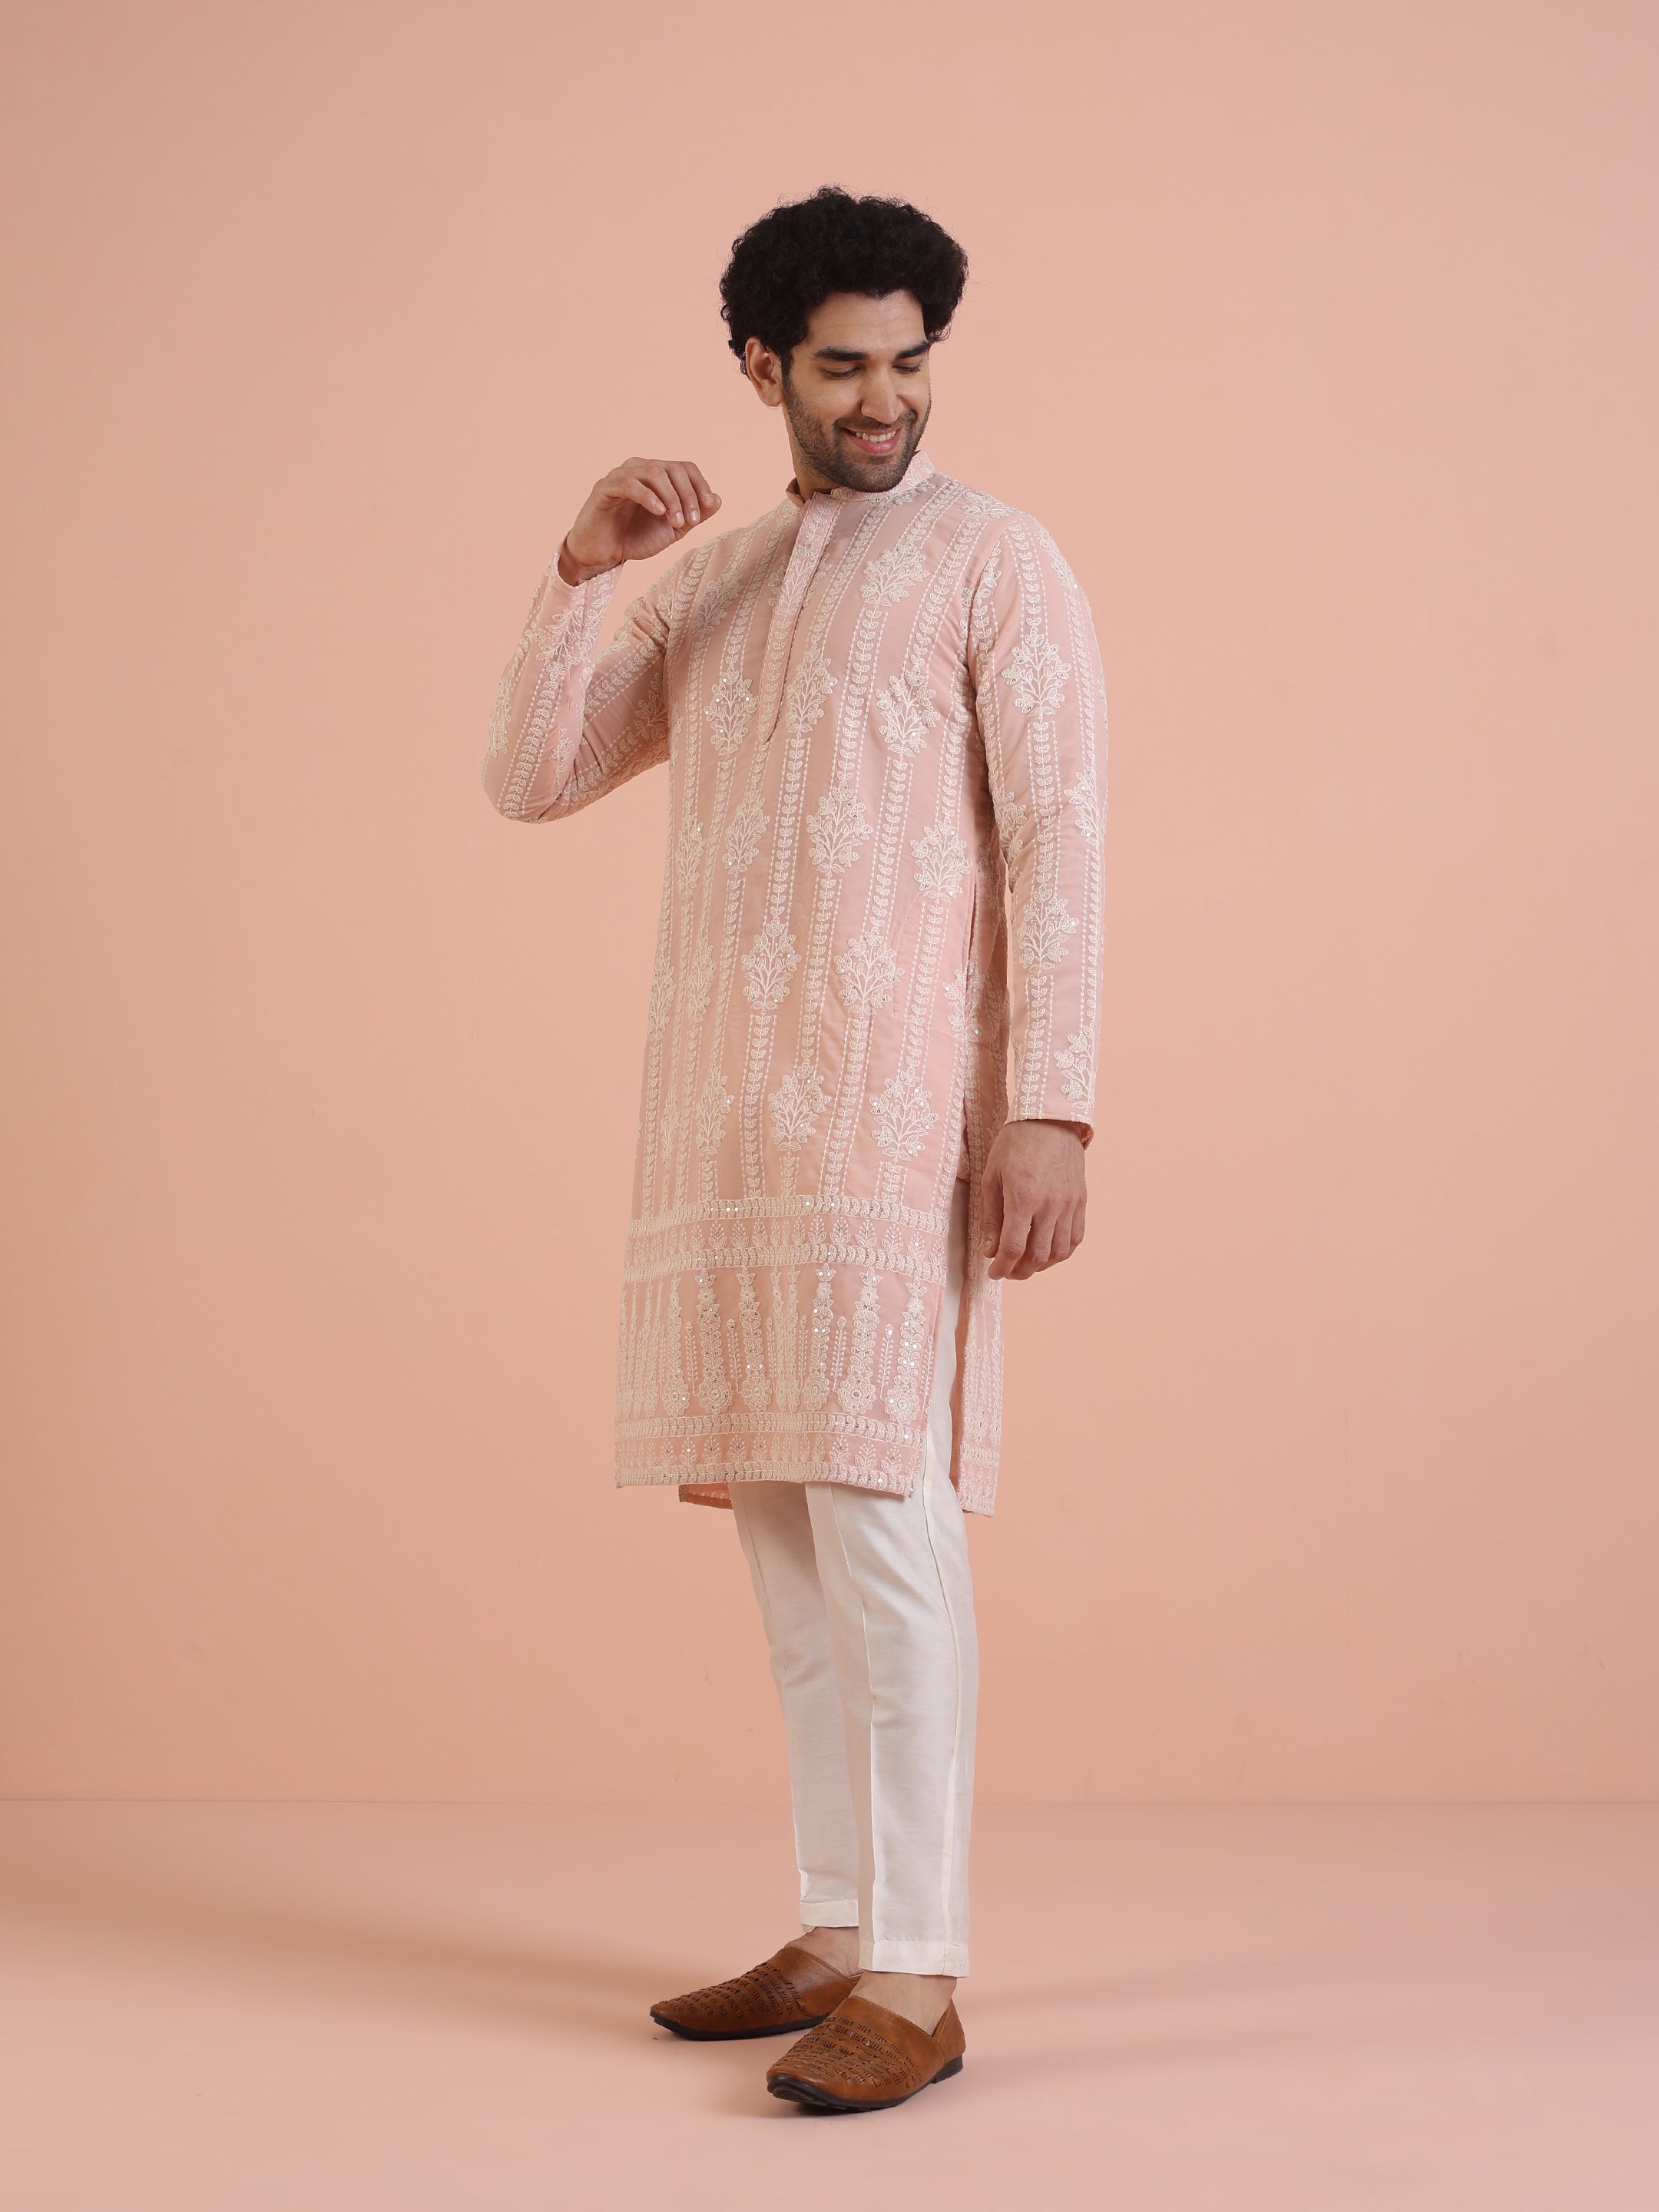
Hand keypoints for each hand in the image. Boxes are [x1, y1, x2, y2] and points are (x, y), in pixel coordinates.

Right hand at [558, 457, 720, 583]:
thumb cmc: (635, 538)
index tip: (707, 509)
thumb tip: (718, 499)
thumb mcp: (673, 530)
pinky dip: (648, 496)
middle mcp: (639, 469)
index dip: (700, 486)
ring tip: (676, 522)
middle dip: (687, 495)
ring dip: (671, 497)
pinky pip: (629, 483)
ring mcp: (621, 476)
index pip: (685, 468)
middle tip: (691, 521)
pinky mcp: (604, 487)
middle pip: (673, 468)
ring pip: (654, 472)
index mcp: (657, 476)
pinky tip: (659, 513)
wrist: (603, 554)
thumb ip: (695, 516)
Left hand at [981, 1119, 1087, 1280]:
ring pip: (1059, 1252)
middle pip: (1038, 1256)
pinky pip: (1075, 1238)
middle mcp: (1050, 1205)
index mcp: (1024, 1198)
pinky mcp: (1080, 1201)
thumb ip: (990, 1216)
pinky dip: (1061, 1252)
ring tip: (1026, 1263)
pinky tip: (1047, 1251)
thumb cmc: (1015, 1143)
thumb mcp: (992, 1176)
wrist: (1050, 1119)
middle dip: (1020, 1271)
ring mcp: (1069, 1204)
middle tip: (1008, 1271)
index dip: (1002, 1267)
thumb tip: (990, 1249)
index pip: (1014, 1247)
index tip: (994, 1273)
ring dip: (1041, 1265)